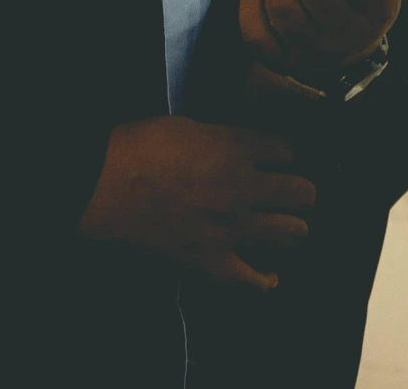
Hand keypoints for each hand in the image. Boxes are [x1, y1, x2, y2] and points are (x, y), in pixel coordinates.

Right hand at [75, 116, 315, 290]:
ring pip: (293, 233)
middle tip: (287, 190)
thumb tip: (236, 146)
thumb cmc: (137, 147)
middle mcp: (244, 189)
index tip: (279, 156)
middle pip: (303, 192)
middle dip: (299, 189)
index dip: (286, 152)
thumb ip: (221, 137)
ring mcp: (233, 229)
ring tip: (280, 223)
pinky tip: (270, 275)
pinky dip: (265, 280)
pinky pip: (253, 281)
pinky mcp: (213, 261)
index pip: (289, 150)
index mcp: (235, 149)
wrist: (104, 184)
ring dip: (290, 226)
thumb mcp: (185, 125)